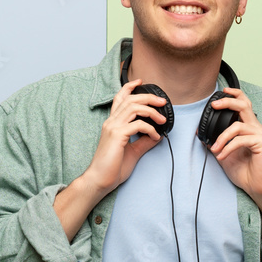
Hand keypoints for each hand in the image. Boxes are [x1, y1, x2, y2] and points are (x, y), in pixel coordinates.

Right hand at [80, 79, 166, 196]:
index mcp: (112, 123)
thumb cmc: (112, 167)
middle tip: (162, 102)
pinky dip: (150, 128)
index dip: (129, 87)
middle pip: (130, 99)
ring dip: (152, 111)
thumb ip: (144, 141)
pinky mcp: (117, 135)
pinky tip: (155, 136)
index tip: (140, 82)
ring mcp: (113, 127)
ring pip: (134, 107)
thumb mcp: (132, 151)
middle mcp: (111, 122)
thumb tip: (157, 135)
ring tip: (162, 119)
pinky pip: (138, 125)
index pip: (119, 98)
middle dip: (148, 97)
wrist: (100, 180)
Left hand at [204, 88, 261, 201]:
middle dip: (227, 102)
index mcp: (248, 128)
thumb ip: (217, 143)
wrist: (258, 188)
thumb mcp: (225, 155)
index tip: (222, 92)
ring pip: (237, 125)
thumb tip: (202, 135)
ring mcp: (260, 135)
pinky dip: (227, 147)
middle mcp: (256, 128)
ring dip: (221, 137)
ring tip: (215, 149)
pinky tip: (221, 156)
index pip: (244, 104)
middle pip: (244, 105)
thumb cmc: (245, 172)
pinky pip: (240, 139)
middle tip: (214, 105)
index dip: (234, 95)